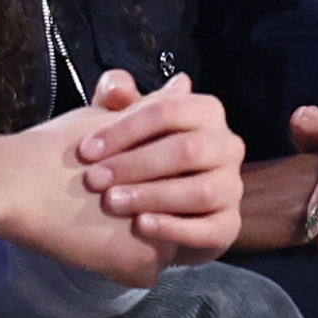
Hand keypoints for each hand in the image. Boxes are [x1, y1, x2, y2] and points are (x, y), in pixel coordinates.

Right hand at [0, 103, 173, 285]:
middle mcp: (179, 197)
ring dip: (140, 241)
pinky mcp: (143, 266)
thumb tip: (184, 82)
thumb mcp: (112, 120)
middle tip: (105, 204)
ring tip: (98, 224)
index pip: (187, 177)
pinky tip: (95, 247)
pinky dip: (122, 266)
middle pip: (179, 211)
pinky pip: (144, 274)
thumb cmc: (58, 148)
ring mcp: (164, 232)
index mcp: (176, 158)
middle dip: (153, 210)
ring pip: (165, 245)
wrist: (17, 184)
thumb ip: (153, 108)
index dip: (157, 179)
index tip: (120, 180)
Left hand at [76, 72, 245, 266]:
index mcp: (206, 112)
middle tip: (94, 179)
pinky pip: (210, 230)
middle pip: (188, 149)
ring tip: (113, 202)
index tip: (86, 149)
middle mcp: (227, 146)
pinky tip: (141, 225)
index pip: (169, 110)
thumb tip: (120, 88)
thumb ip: (115, 99)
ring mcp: (231, 187)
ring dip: (153, 196)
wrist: (140, 206)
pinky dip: (175, 228)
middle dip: (136, 164)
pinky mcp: (228, 225)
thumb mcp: (117, 122)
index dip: (125, 128)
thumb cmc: (132, 154)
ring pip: (201, 191)